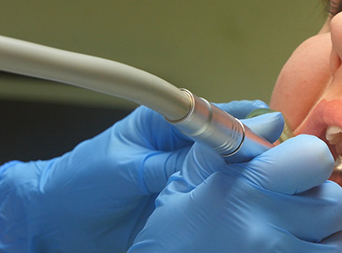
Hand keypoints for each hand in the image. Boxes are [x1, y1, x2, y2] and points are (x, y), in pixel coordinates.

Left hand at [0, 100, 282, 252]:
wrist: (57, 227)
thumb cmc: (81, 184)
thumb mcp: (125, 166)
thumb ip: (172, 159)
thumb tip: (217, 147)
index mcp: (166, 124)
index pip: (217, 115)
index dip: (247, 122)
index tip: (274, 130)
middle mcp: (183, 148)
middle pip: (234, 142)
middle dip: (260, 149)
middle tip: (285, 160)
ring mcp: (189, 177)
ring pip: (232, 170)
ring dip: (253, 174)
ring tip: (280, 181)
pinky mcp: (188, 203)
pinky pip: (220, 198)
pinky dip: (239, 198)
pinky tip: (256, 202)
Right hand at [129, 134, 341, 252]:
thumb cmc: (171, 239)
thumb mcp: (184, 186)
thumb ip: (229, 147)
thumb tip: (273, 119)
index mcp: (245, 191)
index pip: (316, 157)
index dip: (304, 160)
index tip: (291, 170)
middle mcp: (269, 230)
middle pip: (335, 201)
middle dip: (317, 200)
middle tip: (289, 207)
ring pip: (339, 240)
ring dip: (320, 235)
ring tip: (288, 234)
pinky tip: (287, 250)